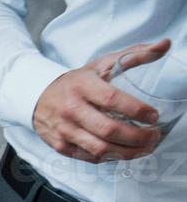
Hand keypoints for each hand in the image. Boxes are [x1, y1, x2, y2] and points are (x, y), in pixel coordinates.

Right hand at [32, 39, 169, 162]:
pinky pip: (89, 157)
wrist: (37, 96)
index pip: (112, 100)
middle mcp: (71, 109)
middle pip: (108, 129)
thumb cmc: (76, 81)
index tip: (154, 116)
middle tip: (154, 136)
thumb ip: (135, 55)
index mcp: (82, 85)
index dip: (136, 110)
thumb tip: (165, 44)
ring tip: (145, 148)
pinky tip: (125, 152)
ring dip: (127, 152)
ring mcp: (64, 130)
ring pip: (100, 148)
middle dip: (137, 136)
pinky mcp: (60, 146)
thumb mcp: (102, 64)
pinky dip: (111, 157)